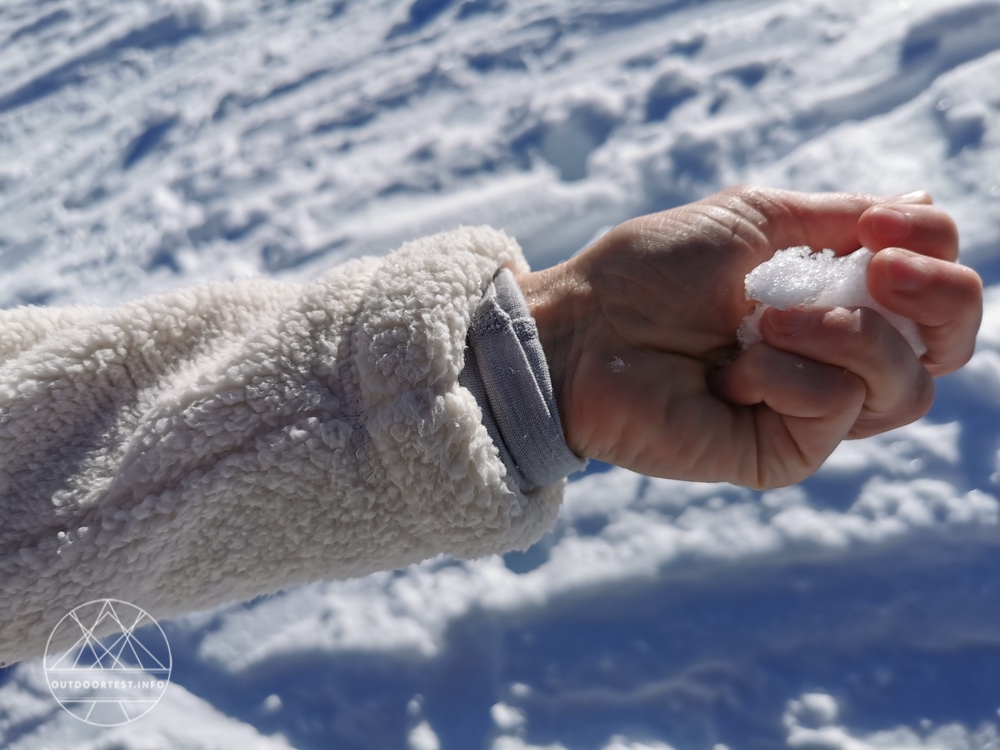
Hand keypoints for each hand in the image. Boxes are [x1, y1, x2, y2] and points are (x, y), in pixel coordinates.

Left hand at [517, 186, 981, 488]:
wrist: (581, 327)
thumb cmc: (649, 272)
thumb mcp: (752, 221)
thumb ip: (837, 219)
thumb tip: (918, 203)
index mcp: (832, 302)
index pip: (933, 294)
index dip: (935, 253)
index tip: (880, 223)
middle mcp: (834, 360)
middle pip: (945, 348)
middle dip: (941, 298)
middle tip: (879, 267)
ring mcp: (810, 412)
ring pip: (903, 386)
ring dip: (843, 333)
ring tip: (763, 321)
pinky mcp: (782, 453)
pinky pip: (835, 409)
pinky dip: (788, 374)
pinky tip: (731, 370)